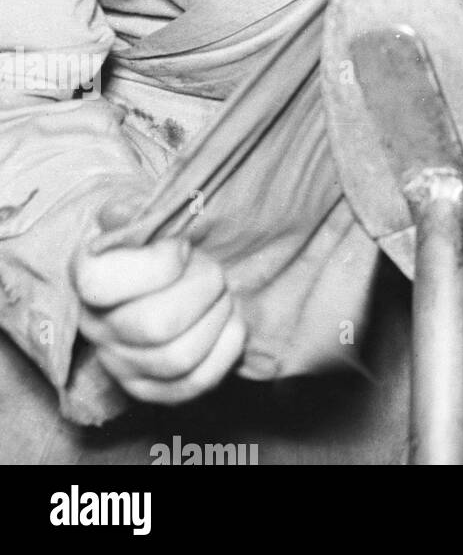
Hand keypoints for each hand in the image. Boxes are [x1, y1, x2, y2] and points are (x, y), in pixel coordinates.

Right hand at [73, 204, 246, 404]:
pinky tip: (233, 323)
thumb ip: (139, 211)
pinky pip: (194, 383)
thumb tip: (123, 212)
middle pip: (155, 325)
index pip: (98, 284)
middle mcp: (97, 326)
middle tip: (216, 270)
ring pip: (178, 358)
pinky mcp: (152, 389)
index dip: (154, 265)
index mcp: (90, 277)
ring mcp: (122, 363)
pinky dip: (226, 351)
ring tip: (225, 295)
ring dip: (217, 319)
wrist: (178, 268)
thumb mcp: (152, 214)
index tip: (184, 247)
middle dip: (204, 290)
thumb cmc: (165, 238)